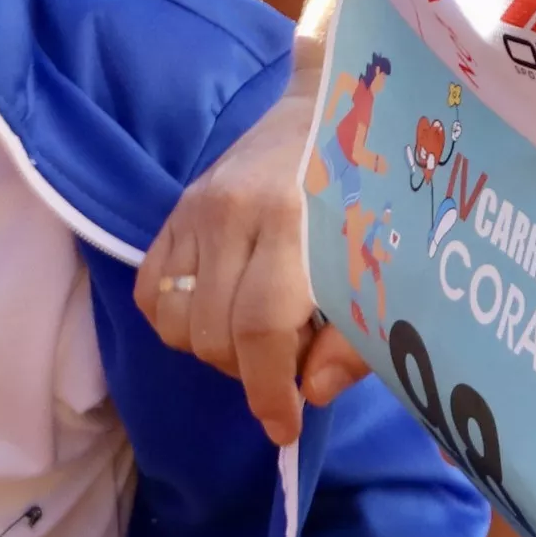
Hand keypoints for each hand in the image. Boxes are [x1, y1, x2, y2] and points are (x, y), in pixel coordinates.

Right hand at [136, 81, 366, 446]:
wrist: (329, 108)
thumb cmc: (373, 194)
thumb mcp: (385, 268)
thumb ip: (354, 336)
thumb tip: (310, 392)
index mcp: (294, 222)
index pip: (259, 328)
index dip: (268, 391)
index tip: (284, 428)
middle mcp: (232, 214)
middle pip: (214, 334)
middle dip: (249, 371)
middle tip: (290, 361)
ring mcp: (194, 209)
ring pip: (176, 321)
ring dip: (213, 349)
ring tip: (256, 333)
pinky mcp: (175, 210)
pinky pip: (150, 292)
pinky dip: (178, 320)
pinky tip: (219, 311)